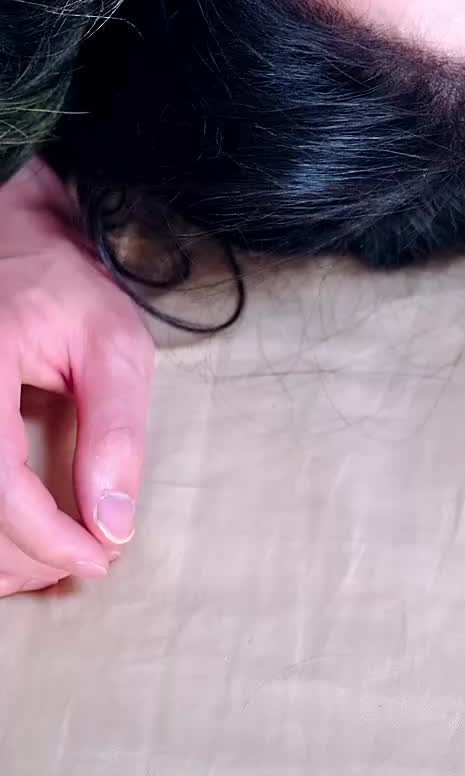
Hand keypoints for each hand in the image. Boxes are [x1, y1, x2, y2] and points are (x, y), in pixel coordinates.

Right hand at [0, 158, 152, 593]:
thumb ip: (114, 429)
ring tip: (50, 559)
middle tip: (81, 559)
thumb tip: (112, 523)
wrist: (12, 242)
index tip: (96, 558)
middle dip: (25, 557)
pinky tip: (13, 542)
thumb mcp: (111, 341)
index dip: (46, 538)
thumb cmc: (61, 286)